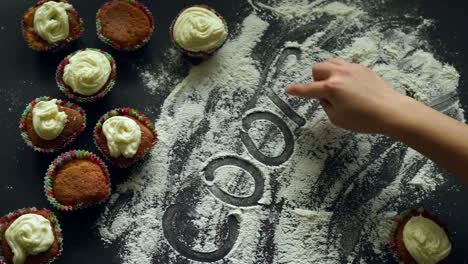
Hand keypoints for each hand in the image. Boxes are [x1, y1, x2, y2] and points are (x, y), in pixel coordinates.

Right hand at [285, 58, 409, 133]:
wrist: (391, 111)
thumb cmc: (365, 119)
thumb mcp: (337, 118)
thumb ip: (326, 104)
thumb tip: (324, 96)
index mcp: (332, 88)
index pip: (308, 89)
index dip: (296, 91)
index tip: (288, 90)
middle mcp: (340, 74)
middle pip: (318, 68)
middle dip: (316, 80)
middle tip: (324, 93)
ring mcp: (353, 69)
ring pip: (331, 62)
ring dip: (328, 73)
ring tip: (335, 87)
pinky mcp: (363, 68)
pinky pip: (345, 66)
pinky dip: (342, 74)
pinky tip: (350, 87)